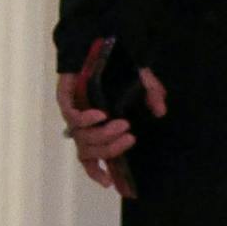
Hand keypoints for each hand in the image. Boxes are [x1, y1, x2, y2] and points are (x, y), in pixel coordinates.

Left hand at [55, 38, 166, 198]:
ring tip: (121, 125)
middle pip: (90, 151)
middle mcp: (83, 124)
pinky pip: (72, 116)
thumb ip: (152, 95)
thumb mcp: (142, 81)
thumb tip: (161, 111)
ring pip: (83, 138)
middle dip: (111, 150)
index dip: (101, 173)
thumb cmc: (117, 66)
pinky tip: (100, 114)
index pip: (94, 158)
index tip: (114, 186)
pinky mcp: (65, 98)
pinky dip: (86, 118)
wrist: (95, 38)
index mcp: (97, 127)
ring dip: (103, 135)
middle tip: (130, 138)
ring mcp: (73, 112)